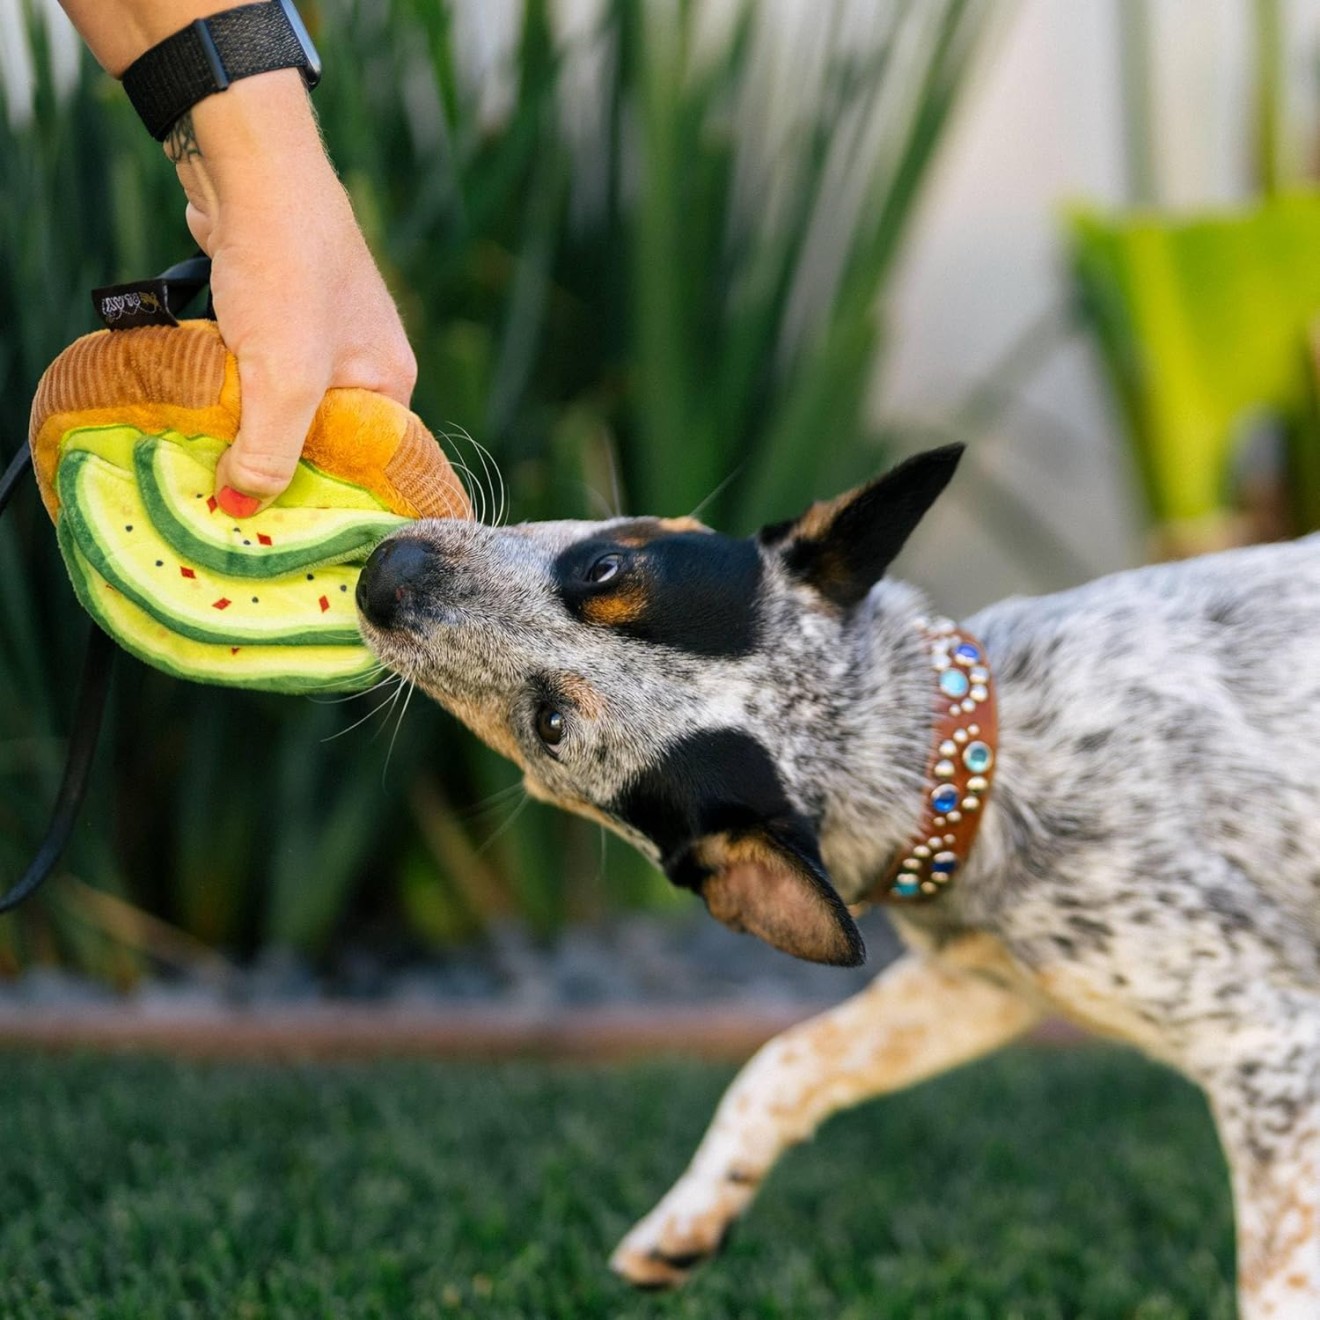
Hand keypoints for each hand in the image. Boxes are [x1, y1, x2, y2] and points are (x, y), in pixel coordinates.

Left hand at [169, 71, 415, 513]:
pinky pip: (254, 373)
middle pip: (320, 439)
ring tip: (210, 457)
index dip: (328, 499)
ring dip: (244, 426)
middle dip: (277, 464)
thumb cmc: (286, 269)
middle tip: (234, 501)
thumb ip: (268, 451)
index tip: (285, 530)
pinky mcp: (275, 313)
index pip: (368, 465)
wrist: (248, 167)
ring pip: (281, 406)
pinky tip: (200, 405)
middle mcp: (362, 364)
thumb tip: (240, 508)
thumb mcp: (283, 378)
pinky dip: (228, 389)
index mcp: (390, 384)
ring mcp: (318, 336)